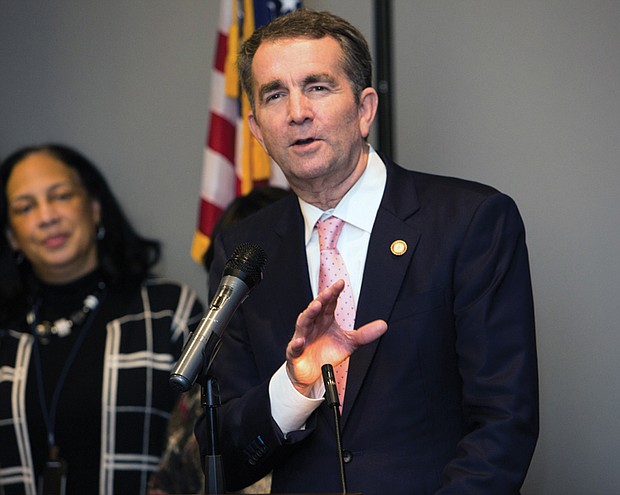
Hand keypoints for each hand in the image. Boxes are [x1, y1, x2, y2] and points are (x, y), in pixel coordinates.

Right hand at [285, 279, 387, 395]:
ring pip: (303, 322)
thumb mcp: (349, 342)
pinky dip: (296, 344)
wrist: (313, 373)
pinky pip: (294, 347)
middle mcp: (313, 324)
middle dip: (322, 299)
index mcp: (325, 319)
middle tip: (329, 292)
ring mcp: (303, 336)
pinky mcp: (295, 352)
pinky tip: (300, 341)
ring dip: (309, 314)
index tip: (341, 283)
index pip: (330, 302)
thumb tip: (383, 325)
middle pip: (316, 308)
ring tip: (315, 307)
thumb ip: (365, 334)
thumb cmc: (327, 353)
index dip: (334, 292)